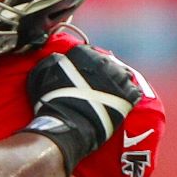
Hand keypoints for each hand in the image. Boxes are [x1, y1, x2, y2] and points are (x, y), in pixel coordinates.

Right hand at [23, 46, 141, 175]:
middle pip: (109, 63)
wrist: (68, 123)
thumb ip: (53, 61)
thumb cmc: (52, 100)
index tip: (88, 75)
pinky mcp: (128, 94)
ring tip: (114, 95)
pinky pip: (134, 92)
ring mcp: (118, 77)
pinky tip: (124, 103)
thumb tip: (59, 57)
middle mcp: (104, 61)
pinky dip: (130, 97)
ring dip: (119, 83)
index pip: (90, 53)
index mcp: (85, 53)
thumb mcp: (42, 74)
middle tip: (101, 87)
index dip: (89, 65)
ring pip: (124, 75)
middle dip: (106, 73)